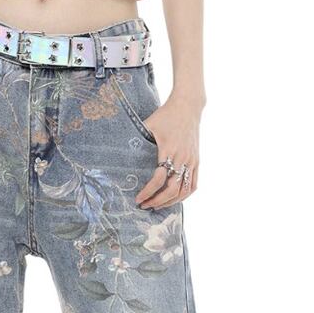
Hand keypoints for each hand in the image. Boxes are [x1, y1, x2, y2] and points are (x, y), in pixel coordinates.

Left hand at [135, 95, 202, 209]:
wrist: (188, 106)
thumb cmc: (165, 115)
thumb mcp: (148, 124)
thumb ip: (136, 139)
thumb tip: (117, 150)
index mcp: (168, 150)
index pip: (158, 179)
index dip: (148, 192)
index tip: (138, 198)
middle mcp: (182, 158)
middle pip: (171, 190)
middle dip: (157, 201)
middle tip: (145, 205)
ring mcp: (191, 160)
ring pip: (184, 191)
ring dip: (170, 202)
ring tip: (158, 205)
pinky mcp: (196, 161)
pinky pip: (193, 184)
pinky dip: (184, 195)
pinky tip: (174, 199)